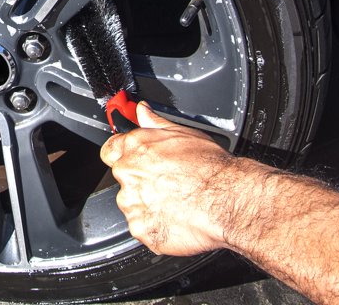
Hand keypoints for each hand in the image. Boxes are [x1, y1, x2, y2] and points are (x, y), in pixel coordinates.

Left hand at [99, 101, 240, 255]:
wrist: (228, 200)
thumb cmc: (210, 166)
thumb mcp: (181, 132)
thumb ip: (153, 122)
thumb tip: (142, 111)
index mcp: (134, 147)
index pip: (110, 150)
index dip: (122, 155)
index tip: (134, 161)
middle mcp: (128, 173)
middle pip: (122, 178)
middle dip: (139, 181)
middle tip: (165, 184)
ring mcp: (132, 203)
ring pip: (131, 204)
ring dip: (146, 204)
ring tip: (174, 202)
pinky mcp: (141, 228)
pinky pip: (142, 227)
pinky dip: (155, 226)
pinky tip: (174, 219)